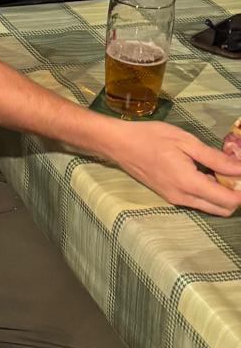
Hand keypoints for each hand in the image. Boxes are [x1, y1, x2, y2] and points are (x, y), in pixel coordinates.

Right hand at [106, 122, 240, 217]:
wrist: (119, 144)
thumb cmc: (150, 137)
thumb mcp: (185, 141)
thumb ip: (215, 157)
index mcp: (188, 183)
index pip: (228, 200)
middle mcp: (183, 198)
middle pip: (223, 209)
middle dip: (235, 195)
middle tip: (234, 172)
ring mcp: (175, 199)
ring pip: (210, 207)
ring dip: (222, 194)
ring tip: (220, 169)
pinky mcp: (169, 196)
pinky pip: (197, 201)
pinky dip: (208, 191)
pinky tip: (204, 172)